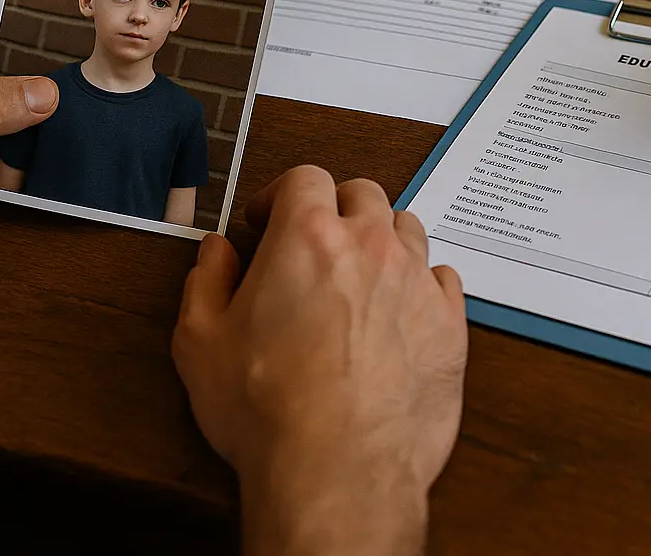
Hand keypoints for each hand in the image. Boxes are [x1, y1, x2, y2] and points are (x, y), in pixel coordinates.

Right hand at [172, 166, 466, 555]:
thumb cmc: (271, 413)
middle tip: (315, 244)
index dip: (282, 194)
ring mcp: (417, 283)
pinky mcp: (449, 324)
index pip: (305, 177)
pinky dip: (420, 284)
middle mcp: (371, 248)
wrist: (338, 472)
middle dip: (335, 209)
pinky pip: (442, 278)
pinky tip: (398, 312)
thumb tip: (216, 253)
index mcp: (308, 238)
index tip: (269, 221)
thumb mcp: (200, 343)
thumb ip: (205, 282)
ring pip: (407, 229)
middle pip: (363, 194)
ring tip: (358, 277)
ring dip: (381, 241)